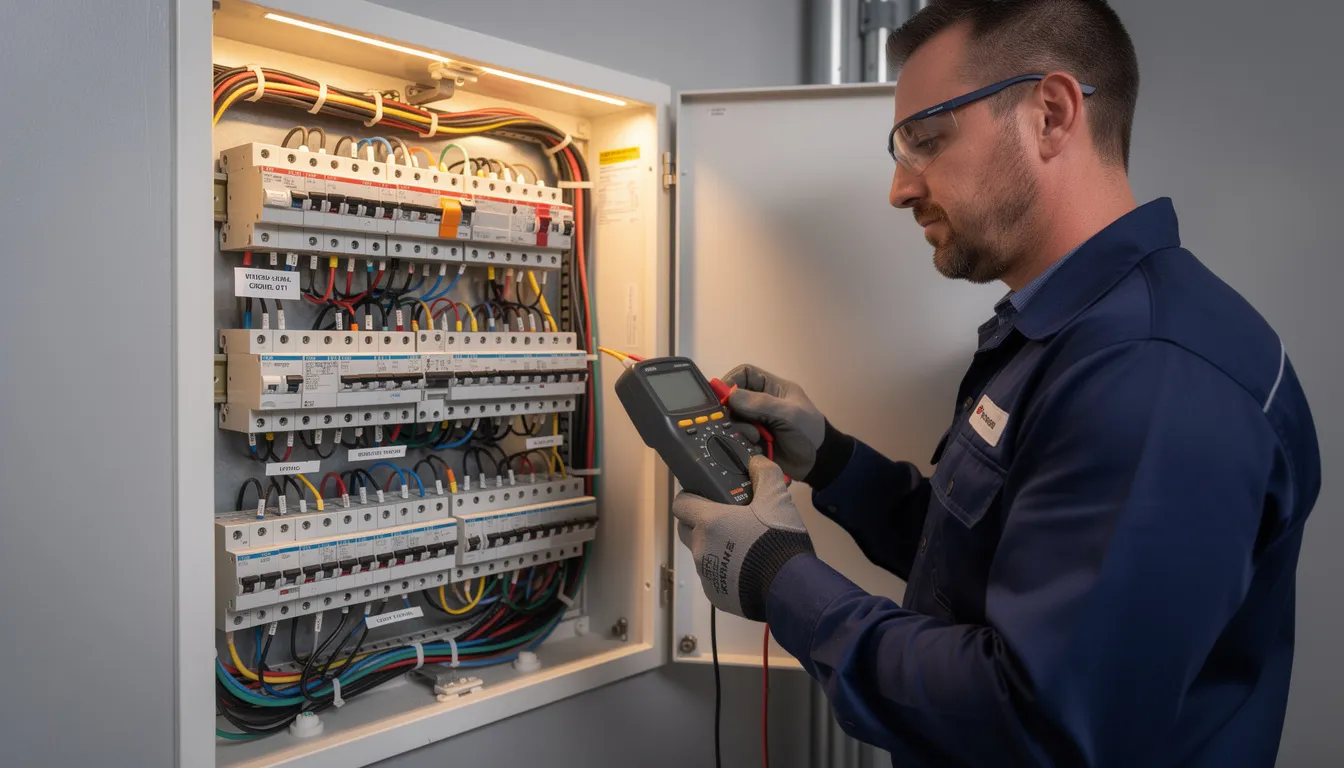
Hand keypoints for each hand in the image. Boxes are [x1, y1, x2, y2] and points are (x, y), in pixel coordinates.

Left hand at [673, 456, 814, 620]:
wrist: (788, 585)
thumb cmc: (777, 538)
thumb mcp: (777, 498)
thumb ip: (765, 474)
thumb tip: (755, 461)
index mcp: (708, 521)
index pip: (680, 504)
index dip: (689, 498)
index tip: (704, 497)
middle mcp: (700, 548)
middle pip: (687, 529)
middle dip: (700, 523)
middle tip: (727, 519)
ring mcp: (706, 573)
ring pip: (702, 554)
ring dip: (715, 548)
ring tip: (743, 547)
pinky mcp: (715, 594)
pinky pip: (714, 578)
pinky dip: (725, 572)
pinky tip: (747, 569)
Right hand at [721, 364, 826, 479]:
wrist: (819, 463)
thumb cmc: (809, 432)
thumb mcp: (790, 414)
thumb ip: (762, 403)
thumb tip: (731, 396)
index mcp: (773, 388)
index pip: (745, 374)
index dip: (731, 381)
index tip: (724, 398)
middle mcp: (761, 402)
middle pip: (734, 399)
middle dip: (733, 412)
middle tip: (737, 423)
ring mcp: (756, 422)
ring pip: (734, 420)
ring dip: (740, 429)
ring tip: (754, 438)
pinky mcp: (753, 440)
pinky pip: (738, 437)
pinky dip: (741, 442)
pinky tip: (753, 448)